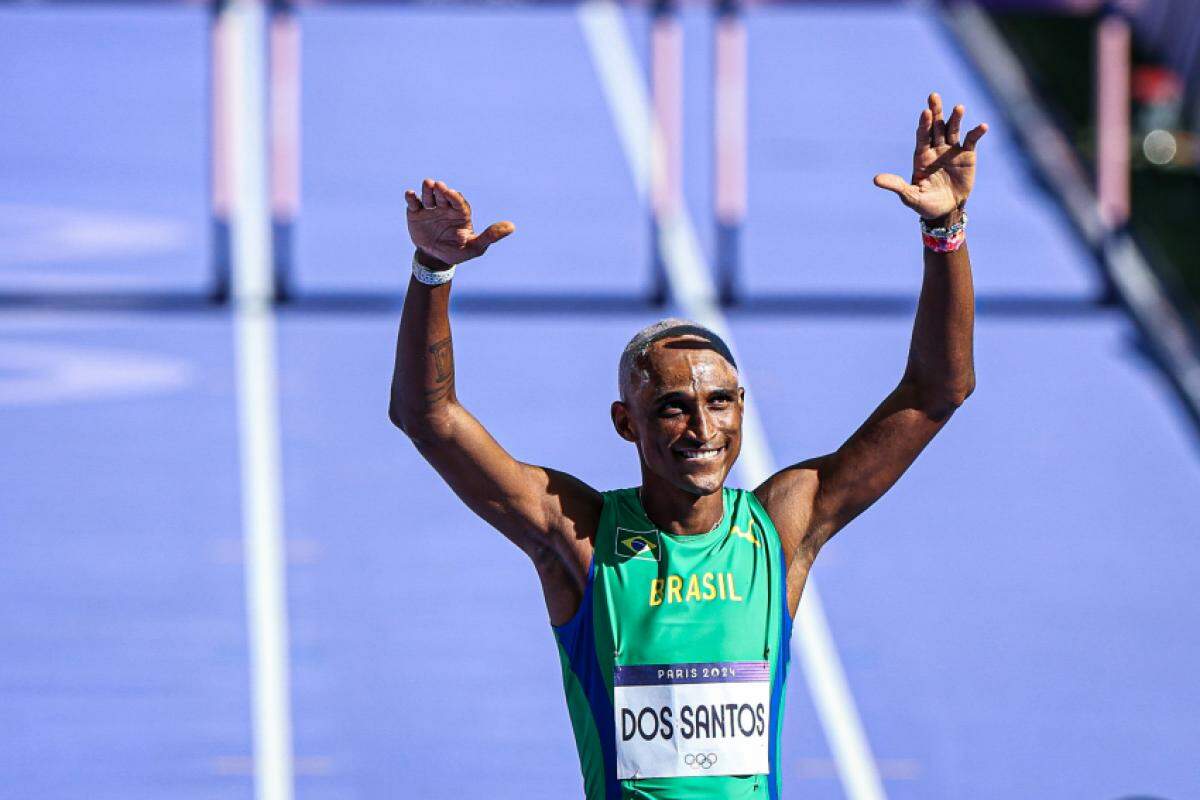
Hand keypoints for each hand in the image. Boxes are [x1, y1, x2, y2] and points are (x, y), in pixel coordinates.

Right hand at [404, 179, 514, 266]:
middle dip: (440, 190)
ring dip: (427, 190)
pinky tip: (410, 194)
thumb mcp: (475, 247)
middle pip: (443, 196)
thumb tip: (512, 227)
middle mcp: (445, 207)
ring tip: (427, 184)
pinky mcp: (416, 213)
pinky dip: (411, 198)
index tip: (450, 192)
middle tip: (437, 185)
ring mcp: (430, 209)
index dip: (454, 196)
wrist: (436, 259)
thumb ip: (490, 236)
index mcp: (460, 213)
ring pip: (429, 196)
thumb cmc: (458, 252)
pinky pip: (414, 204)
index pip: (458, 201)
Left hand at [873, 93, 987, 220]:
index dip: (923, 124)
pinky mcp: (966, 155)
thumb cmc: (925, 204)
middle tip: (933, 96)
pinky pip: (971, 140)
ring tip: (959, 108)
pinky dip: (976, 133)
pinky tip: (983, 126)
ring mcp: (951, 149)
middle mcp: (936, 148)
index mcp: (921, 155)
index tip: (925, 112)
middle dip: (935, 112)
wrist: (946, 210)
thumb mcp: (910, 196)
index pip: (922, 136)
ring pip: (953, 129)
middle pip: (935, 126)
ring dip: (955, 118)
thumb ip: (896, 186)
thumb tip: (875, 180)